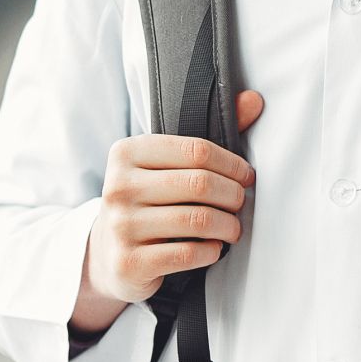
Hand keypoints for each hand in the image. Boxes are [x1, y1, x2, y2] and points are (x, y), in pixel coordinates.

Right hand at [71, 90, 264, 332]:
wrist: (106, 254)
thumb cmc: (148, 201)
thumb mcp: (167, 165)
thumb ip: (208, 137)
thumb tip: (254, 100)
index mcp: (127, 153)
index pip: (198, 150)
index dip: (233, 164)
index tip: (246, 176)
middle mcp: (118, 187)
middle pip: (200, 184)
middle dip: (233, 195)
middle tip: (240, 203)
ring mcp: (121, 226)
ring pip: (199, 219)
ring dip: (228, 225)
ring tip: (233, 228)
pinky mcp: (129, 261)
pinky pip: (188, 252)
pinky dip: (211, 250)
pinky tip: (213, 248)